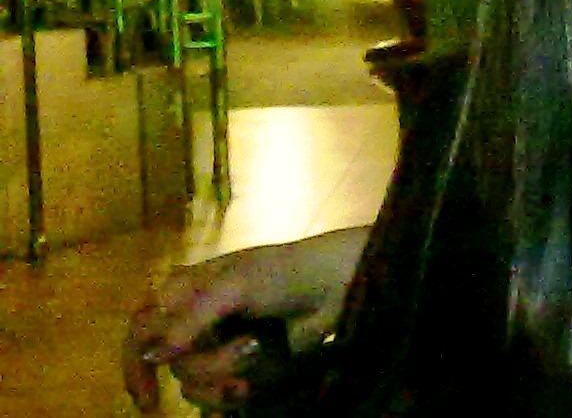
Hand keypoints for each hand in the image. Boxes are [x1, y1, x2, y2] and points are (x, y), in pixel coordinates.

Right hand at [121, 227, 366, 412]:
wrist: (335, 287)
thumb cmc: (283, 273)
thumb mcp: (233, 288)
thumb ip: (188, 322)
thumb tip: (153, 356)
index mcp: (183, 293)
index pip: (139, 332)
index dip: (135, 365)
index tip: (148, 397)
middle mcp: (193, 323)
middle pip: (174, 366)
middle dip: (211, 363)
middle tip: (251, 346)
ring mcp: (218, 348)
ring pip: (196, 385)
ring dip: (227, 377)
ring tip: (261, 355)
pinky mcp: (242, 368)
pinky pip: (221, 396)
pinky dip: (234, 395)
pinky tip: (254, 385)